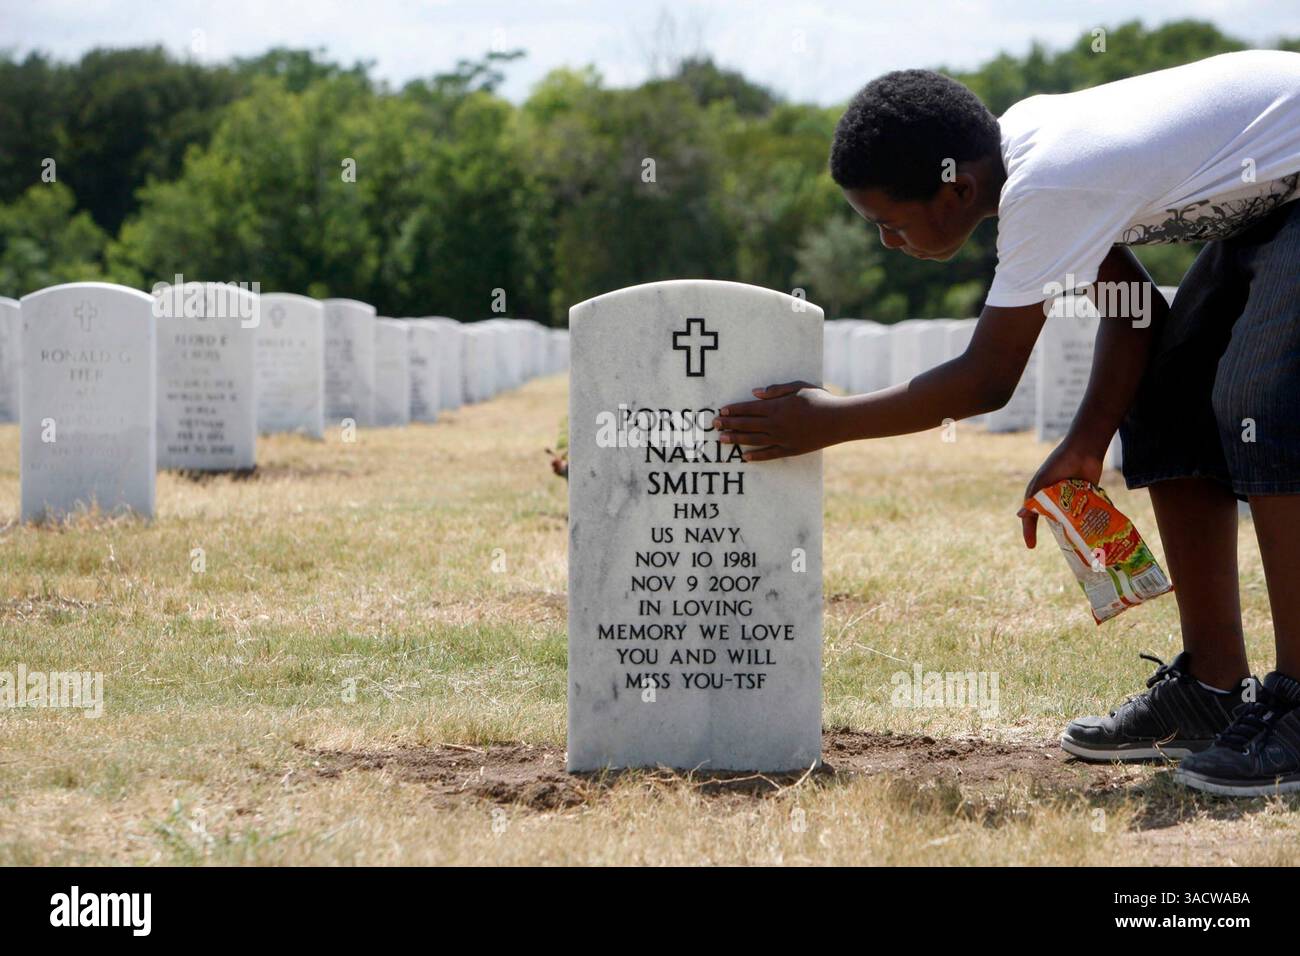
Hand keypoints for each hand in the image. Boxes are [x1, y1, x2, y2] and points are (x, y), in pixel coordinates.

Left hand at [712, 381, 840, 460]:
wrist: (838, 420)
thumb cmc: (819, 399)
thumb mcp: (798, 387)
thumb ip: (775, 390)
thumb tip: (755, 393)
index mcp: (777, 407)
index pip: (749, 408)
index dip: (733, 410)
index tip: (721, 411)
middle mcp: (776, 424)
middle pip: (747, 424)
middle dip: (729, 424)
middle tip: (714, 425)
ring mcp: (782, 438)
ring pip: (753, 440)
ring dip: (736, 440)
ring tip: (721, 440)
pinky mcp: (790, 449)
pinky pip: (769, 454)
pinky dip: (756, 456)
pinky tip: (744, 457)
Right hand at [1018, 440, 1104, 547]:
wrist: (1083, 450)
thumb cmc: (1057, 464)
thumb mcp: (1042, 482)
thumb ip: (1033, 499)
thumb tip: (1019, 516)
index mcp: (1040, 494)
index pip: (1031, 516)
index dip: (1029, 531)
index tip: (1031, 546)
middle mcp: (1054, 498)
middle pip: (1052, 519)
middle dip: (1056, 531)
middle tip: (1060, 546)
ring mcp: (1070, 498)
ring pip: (1069, 517)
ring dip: (1072, 527)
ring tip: (1078, 541)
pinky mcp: (1085, 496)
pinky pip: (1084, 511)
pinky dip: (1086, 519)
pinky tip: (1090, 530)